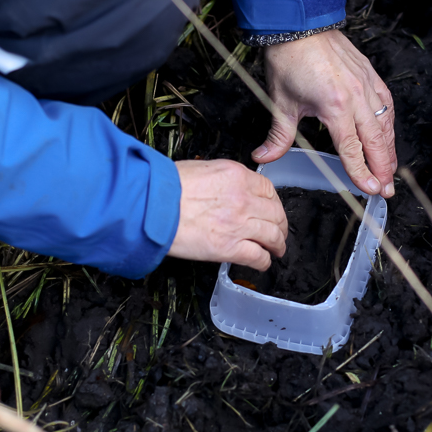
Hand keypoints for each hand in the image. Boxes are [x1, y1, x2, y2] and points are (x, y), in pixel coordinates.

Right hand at [168, 159, 287, 269]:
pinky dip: (264, 262)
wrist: (151, 205)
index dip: (274, 204)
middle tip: (279, 232)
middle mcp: (243, 198)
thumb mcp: (200, 168)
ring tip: (276, 250)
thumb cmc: (166, 187)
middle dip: (280, 225)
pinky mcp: (229, 247)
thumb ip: (222, 179)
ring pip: (272, 236)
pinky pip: (258, 257)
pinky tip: (263, 263)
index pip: (268, 190)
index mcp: (237, 176)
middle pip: (276, 214)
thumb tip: (226, 189)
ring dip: (278, 245)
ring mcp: (239, 224)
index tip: (272, 210)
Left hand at [258, 29, 396, 197]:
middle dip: (383, 168)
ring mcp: (367, 84)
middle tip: (386, 190)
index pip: (352, 149)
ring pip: (386, 125)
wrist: (299, 25)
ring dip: (390, 150)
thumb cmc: (290, 58)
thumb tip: (264, 156)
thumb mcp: (281, 102)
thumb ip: (278, 136)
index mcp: (335, 106)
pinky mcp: (370, 75)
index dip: (362, 173)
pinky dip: (390, 124)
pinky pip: (387, 105)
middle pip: (376, 142)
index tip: (370, 189)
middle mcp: (357, 97)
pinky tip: (388, 136)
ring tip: (390, 170)